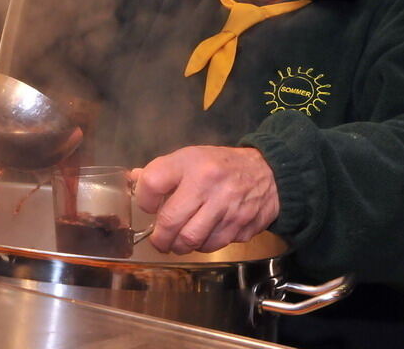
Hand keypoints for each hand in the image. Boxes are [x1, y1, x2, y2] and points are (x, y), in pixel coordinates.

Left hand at [132, 145, 279, 253]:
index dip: (143, 199)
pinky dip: (203, 246)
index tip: (148, 205)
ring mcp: (226, 207)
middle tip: (159, 240)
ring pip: (192, 240)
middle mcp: (208, 184)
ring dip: (180, 246)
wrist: (269, 172)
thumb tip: (134, 180)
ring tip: (178, 241)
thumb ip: (162, 170)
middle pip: (170, 221)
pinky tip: (202, 237)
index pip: (152, 183)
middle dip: (159, 238)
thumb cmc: (221, 165)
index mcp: (190, 163)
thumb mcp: (190, 157)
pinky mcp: (241, 226)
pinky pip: (213, 245)